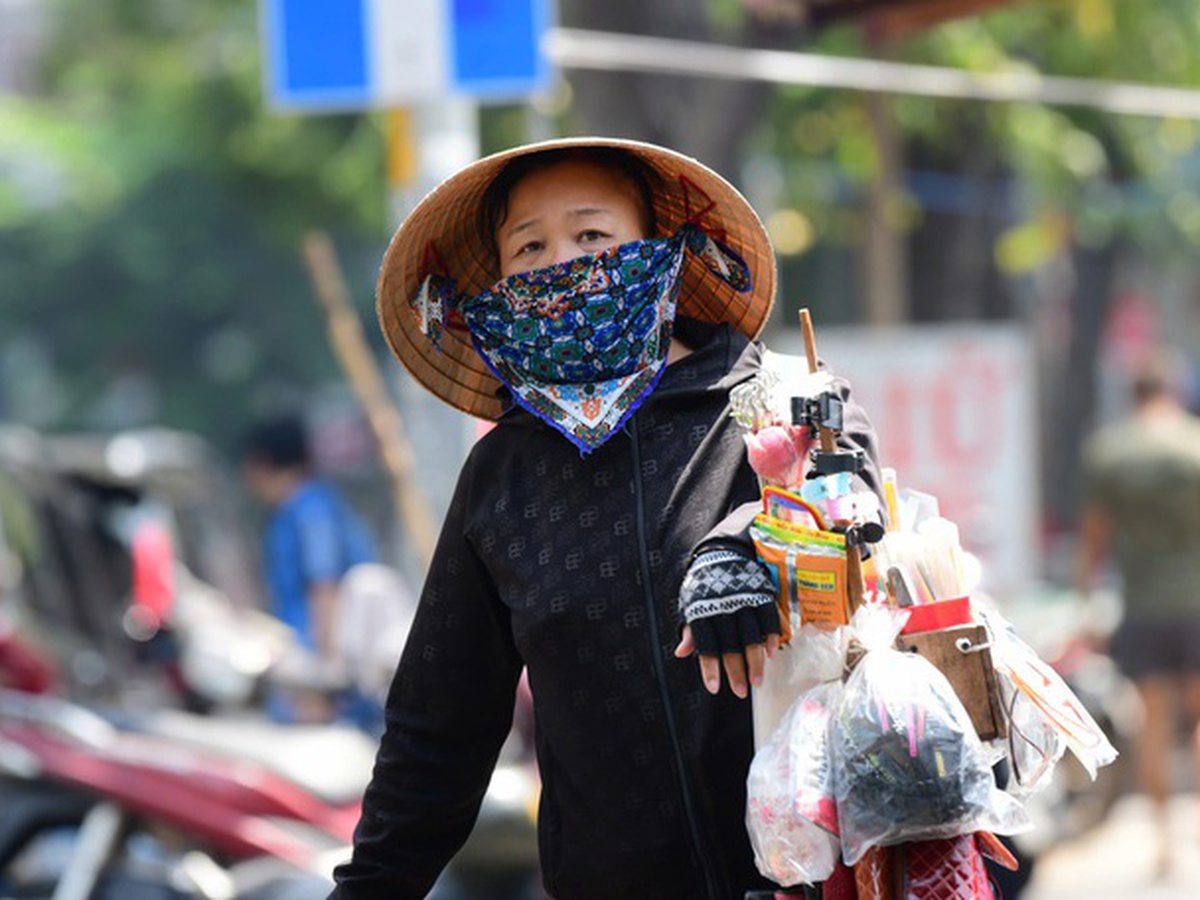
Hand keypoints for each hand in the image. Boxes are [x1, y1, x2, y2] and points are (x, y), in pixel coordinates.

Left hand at [675, 545, 781, 698]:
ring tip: (757, 681)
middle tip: (741, 691)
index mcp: (703, 611)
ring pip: (751, 636)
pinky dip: (771, 636)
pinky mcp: (760, 594)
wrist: (724, 550)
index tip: (714, 688)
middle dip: (736, 671)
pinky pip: (768, 618)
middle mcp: (723, 608)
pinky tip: (771, 653)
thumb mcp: (691, 603)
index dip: (709, 668)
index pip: (706, 645)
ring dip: (755, 661)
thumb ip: (690, 630)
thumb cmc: (705, 583)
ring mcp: (743, 601)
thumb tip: (680, 652)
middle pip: (730, 645)